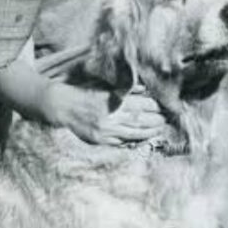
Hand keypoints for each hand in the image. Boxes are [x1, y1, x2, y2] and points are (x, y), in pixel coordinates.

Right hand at [47, 82, 166, 146]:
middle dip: (155, 120)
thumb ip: (124, 89)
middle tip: (165, 119)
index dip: (154, 106)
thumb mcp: (104, 85)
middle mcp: (110, 115)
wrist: (62, 105)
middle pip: (139, 119)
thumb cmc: (83, 92)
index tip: (163, 106)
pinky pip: (120, 142)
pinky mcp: (99, 139)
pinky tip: (142, 138)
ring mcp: (105, 130)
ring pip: (132, 133)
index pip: (140, 104)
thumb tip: (144, 89)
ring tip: (159, 129)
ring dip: (148, 132)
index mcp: (112, 100)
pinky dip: (132, 140)